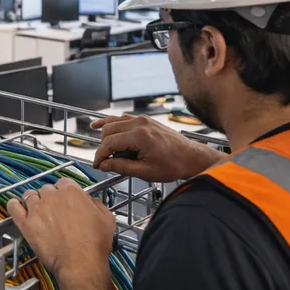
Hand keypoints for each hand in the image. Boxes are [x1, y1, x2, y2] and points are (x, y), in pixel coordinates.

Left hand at [7, 178, 114, 280]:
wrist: (80, 264)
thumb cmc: (94, 244)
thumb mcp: (106, 218)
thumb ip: (97, 204)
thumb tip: (91, 201)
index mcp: (71, 192)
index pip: (63, 183)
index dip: (64, 191)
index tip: (65, 199)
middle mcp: (52, 196)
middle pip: (46, 189)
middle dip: (49, 198)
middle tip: (54, 210)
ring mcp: (37, 209)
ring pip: (30, 195)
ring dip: (33, 200)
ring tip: (37, 210)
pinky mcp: (26, 224)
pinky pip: (14, 207)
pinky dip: (14, 205)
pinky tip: (16, 206)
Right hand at [90, 114, 220, 181]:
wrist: (191, 157)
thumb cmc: (173, 165)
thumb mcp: (146, 171)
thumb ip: (121, 167)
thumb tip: (104, 165)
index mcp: (139, 136)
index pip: (110, 143)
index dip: (100, 155)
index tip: (97, 165)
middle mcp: (139, 123)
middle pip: (108, 130)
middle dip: (103, 146)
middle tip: (104, 161)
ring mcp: (143, 119)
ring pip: (113, 122)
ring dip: (105, 134)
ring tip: (99, 146)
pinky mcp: (145, 120)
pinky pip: (123, 118)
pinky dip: (111, 123)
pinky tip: (101, 126)